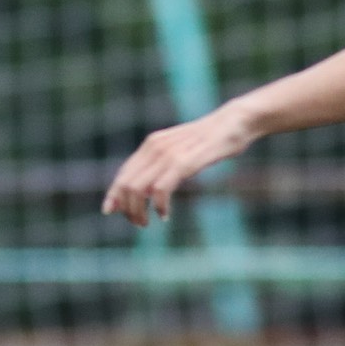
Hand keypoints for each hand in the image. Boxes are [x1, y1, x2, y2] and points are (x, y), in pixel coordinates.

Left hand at [102, 107, 255, 227]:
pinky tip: (164, 215)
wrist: (234, 122)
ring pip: (138, 188)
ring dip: (139, 211)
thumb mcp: (182, 149)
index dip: (113, 194)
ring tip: (147, 223)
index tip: (110, 212)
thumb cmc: (212, 139)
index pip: (124, 173)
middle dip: (127, 208)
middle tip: (139, 223)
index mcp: (152, 144)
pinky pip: (160, 189)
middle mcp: (155, 147)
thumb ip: (166, 161)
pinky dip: (158, 206)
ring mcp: (168, 154)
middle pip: (126, 184)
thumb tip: (153, 183)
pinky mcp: (184, 162)